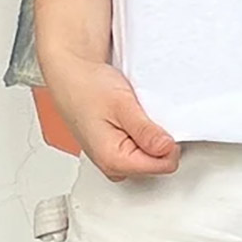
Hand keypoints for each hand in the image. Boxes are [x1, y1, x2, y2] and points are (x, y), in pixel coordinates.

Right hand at [41, 50, 180, 181]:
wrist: (70, 75)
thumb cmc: (88, 87)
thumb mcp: (122, 104)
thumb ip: (145, 131)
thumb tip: (168, 149)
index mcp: (114, 161)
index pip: (162, 165)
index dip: (170, 143)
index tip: (166, 122)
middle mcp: (112, 166)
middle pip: (156, 163)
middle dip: (160, 140)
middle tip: (147, 113)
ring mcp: (112, 159)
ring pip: (149, 156)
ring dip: (151, 135)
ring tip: (138, 113)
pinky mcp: (114, 149)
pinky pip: (139, 148)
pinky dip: (143, 132)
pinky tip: (135, 117)